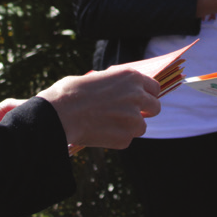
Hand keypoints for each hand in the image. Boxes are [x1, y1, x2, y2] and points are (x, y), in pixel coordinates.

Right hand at [38, 68, 160, 149]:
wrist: (60, 113)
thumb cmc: (71, 92)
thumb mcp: (97, 78)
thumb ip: (115, 85)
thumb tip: (119, 91)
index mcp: (130, 77)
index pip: (154, 87)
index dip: (148, 95)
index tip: (142, 101)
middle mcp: (137, 96)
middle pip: (155, 107)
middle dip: (146, 112)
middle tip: (131, 115)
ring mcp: (133, 118)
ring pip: (141, 127)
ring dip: (129, 127)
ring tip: (107, 124)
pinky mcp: (125, 138)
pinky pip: (126, 140)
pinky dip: (116, 138)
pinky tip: (99, 132)